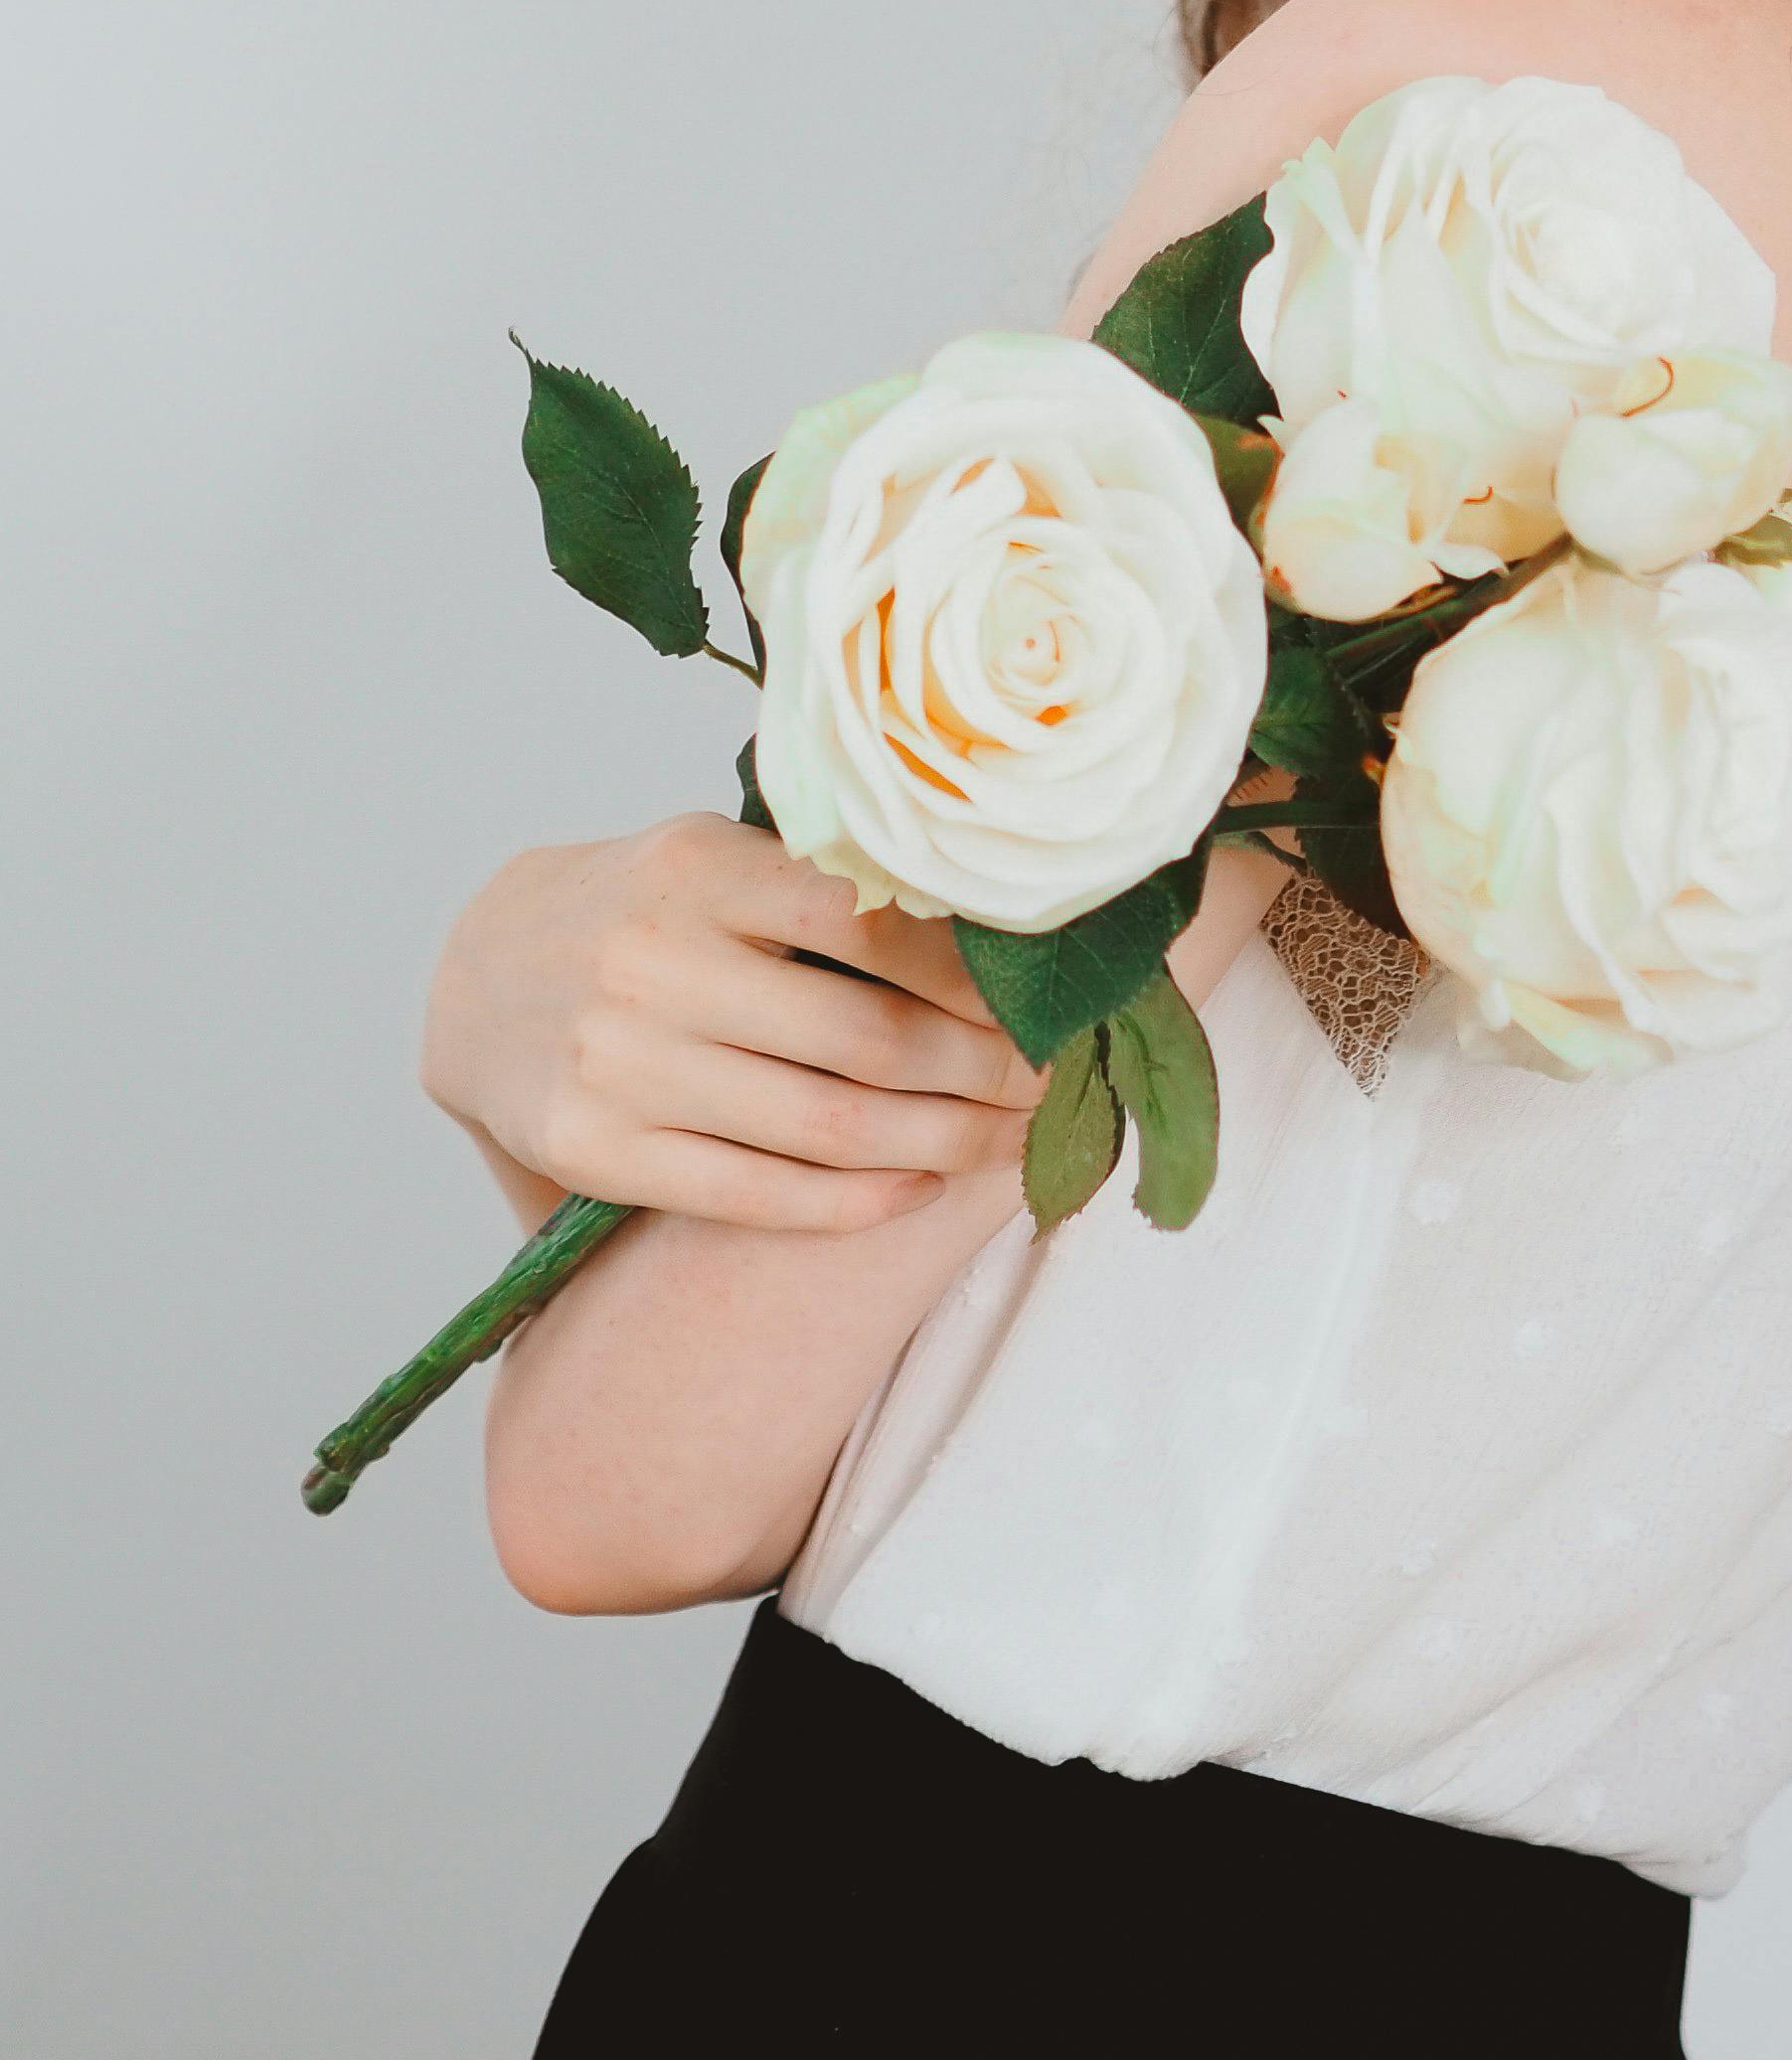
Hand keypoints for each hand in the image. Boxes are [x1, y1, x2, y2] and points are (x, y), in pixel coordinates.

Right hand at [423, 816, 1041, 1232]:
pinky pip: (754, 1191)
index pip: (869, 920)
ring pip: (823, 1125)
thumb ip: (818, 886)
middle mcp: (654, 960)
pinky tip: (914, 1187)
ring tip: (1005, 1141)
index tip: (1044, 996)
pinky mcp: (595, 1150)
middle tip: (1050, 1081)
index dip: (973, 974)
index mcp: (699, 868)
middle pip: (864, 1037)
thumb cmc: (639, 911)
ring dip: (938, 1142)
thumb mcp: (712, 860)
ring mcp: (620, 1062)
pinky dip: (851, 1199)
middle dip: (980, 1070)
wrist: (474, 978)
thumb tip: (989, 925)